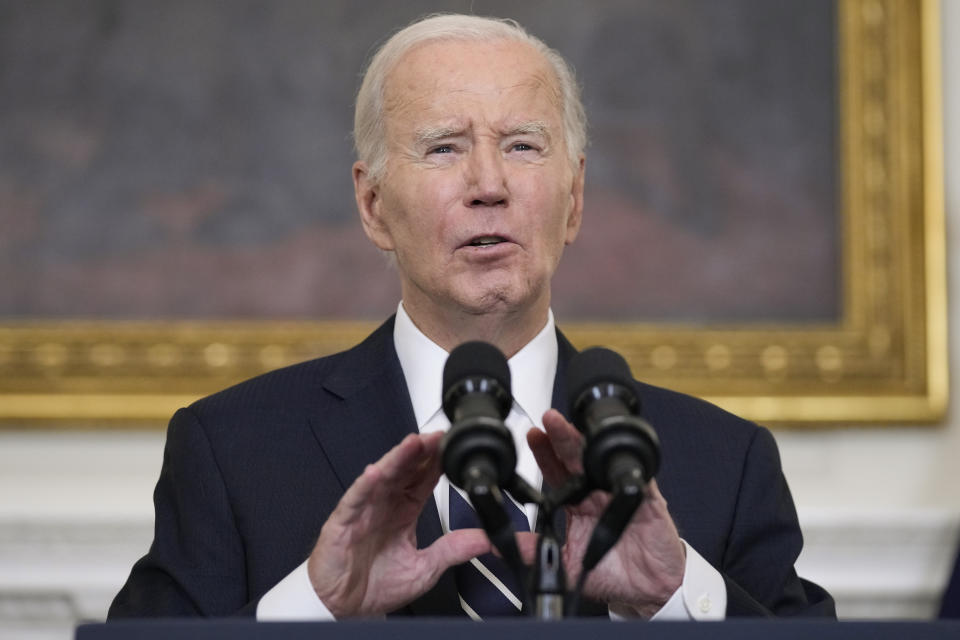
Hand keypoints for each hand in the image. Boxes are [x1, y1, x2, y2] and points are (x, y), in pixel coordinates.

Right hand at [306, 431, 489, 616]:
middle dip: (421, 452)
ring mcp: (364, 511)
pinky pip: (355, 499)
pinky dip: (365, 485)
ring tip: (414, 443)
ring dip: (397, 459)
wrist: (344, 608)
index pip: (423, 479)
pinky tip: (376, 472)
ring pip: (382, 477)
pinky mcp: (343, 522)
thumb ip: (453, 551)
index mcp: (404, 512)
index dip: (436, 462)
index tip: (453, 446)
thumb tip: (486, 541)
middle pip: (405, 471)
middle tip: (439, 435)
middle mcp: (384, 505)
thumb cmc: (375, 585)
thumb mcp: (425, 568)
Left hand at [525, 409, 685, 617]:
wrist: (648, 588)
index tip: (532, 435)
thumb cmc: (613, 570)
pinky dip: (628, 468)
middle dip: (563, 437)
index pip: (558, 471)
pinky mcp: (647, 502)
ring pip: (604, 461)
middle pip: (578, 458)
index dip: (545, 453)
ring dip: (589, 444)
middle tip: (549, 421)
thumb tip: (495, 543)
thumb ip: (532, 550)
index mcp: (579, 503)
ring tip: (574, 430)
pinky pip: (638, 480)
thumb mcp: (565, 563)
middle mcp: (598, 493)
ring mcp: (621, 494)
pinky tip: (613, 457)